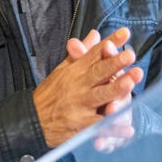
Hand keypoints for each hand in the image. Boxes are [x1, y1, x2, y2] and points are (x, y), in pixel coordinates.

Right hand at [33, 27, 143, 147]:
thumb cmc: (50, 93)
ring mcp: (79, 105)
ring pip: (100, 96)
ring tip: (130, 82)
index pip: (95, 53)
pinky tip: (128, 129)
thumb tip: (96, 34)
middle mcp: (78, 85)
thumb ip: (81, 53)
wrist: (31, 119)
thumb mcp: (62, 69)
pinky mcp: (80, 125)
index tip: (125, 33)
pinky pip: (99, 126)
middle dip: (114, 63)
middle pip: (99, 72)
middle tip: (130, 55)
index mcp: (75, 70)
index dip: (110, 42)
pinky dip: (113, 128)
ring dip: (116, 89)